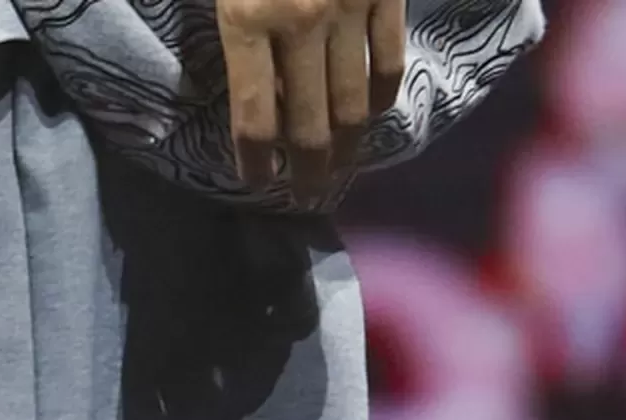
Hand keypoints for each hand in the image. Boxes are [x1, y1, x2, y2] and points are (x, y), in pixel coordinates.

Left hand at [216, 0, 406, 209]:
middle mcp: (301, 23)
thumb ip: (237, 28)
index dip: (256, 164)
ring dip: (345, 148)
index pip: (253, 120)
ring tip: (338, 166)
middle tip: (305, 195)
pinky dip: (380, 100)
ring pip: (352, 106)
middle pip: (308, 128)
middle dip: (306, 173)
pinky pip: (388, 65)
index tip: (258, 181)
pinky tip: (371, 114)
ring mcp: (350, 9)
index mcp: (246, 18)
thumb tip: (258, 88)